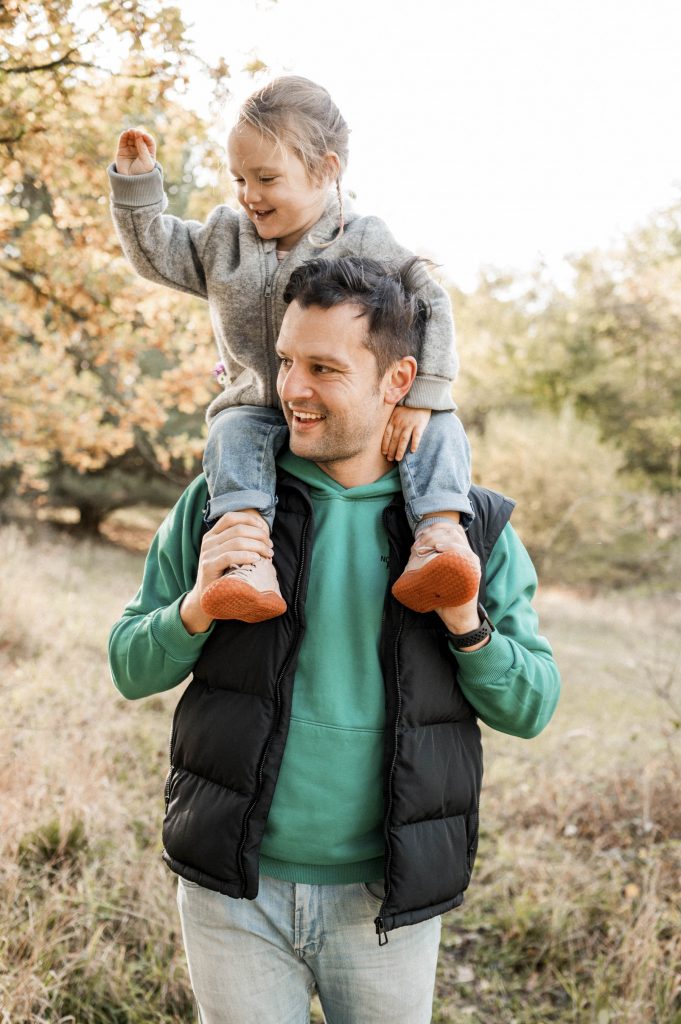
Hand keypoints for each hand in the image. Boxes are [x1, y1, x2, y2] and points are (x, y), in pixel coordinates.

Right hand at [115, 128, 156, 174]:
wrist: (131, 183)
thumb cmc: (142, 174)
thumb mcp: (146, 161)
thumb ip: (143, 148)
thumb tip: (139, 135)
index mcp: (149, 153)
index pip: (149, 141)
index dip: (147, 137)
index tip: (143, 135)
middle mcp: (140, 151)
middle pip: (140, 138)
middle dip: (138, 133)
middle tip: (136, 132)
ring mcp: (131, 150)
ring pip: (131, 138)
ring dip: (131, 133)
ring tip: (131, 131)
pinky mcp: (122, 151)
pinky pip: (123, 141)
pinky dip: (124, 135)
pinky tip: (126, 133)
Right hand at [180, 511, 271, 633]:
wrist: (206, 599)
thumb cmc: (223, 576)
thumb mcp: (228, 556)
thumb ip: (238, 543)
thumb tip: (263, 535)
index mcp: (212, 535)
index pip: (231, 517)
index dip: (249, 519)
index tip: (264, 529)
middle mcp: (208, 541)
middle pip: (238, 529)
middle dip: (258, 535)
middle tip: (270, 546)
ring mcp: (207, 554)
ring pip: (237, 541)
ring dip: (257, 546)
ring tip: (268, 554)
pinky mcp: (208, 567)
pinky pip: (230, 556)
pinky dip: (246, 555)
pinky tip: (257, 559)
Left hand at [382, 406, 430, 461]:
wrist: (420, 397)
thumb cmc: (407, 406)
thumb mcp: (395, 410)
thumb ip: (391, 419)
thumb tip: (386, 431)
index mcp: (393, 420)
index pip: (387, 435)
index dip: (385, 445)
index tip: (384, 453)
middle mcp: (400, 423)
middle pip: (394, 440)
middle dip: (391, 451)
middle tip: (390, 459)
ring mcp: (410, 424)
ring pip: (403, 440)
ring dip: (400, 450)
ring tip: (398, 459)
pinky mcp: (420, 424)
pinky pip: (416, 436)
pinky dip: (415, 444)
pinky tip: (412, 451)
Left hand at [415, 522, 486, 646]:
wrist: (458, 618)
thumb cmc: (445, 598)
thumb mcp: (436, 576)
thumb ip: (431, 562)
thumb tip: (415, 550)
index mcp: (461, 553)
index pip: (452, 529)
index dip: (435, 527)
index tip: (420, 534)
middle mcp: (468, 555)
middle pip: (452, 531)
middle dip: (431, 533)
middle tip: (417, 544)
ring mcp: (471, 562)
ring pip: (455, 538)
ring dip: (436, 538)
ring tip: (423, 547)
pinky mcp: (472, 570)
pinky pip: (463, 552)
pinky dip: (450, 547)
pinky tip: (438, 548)